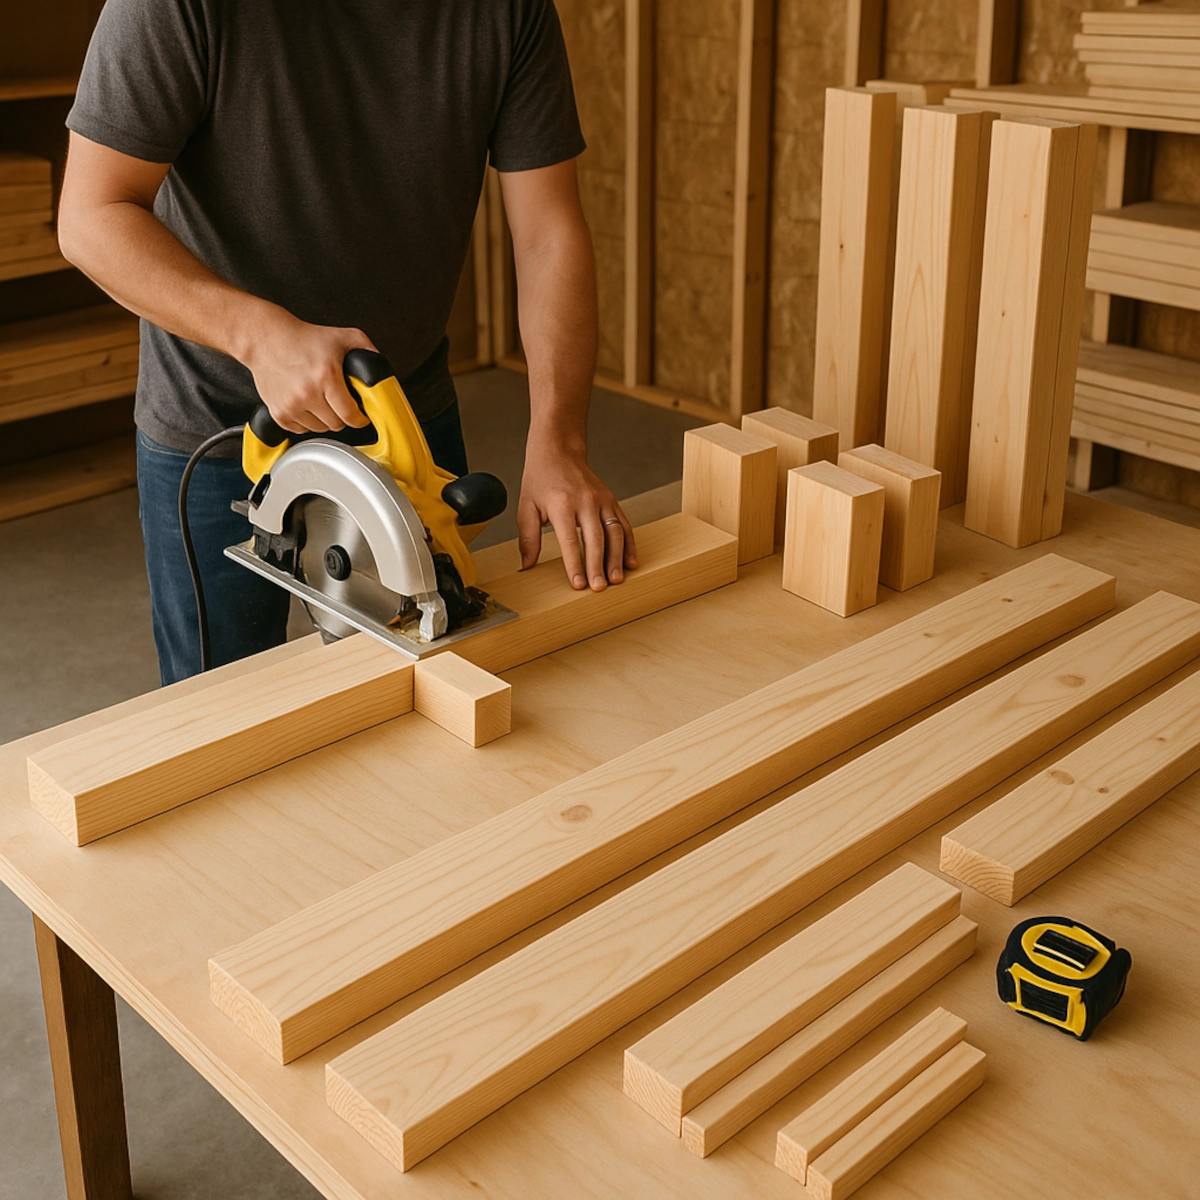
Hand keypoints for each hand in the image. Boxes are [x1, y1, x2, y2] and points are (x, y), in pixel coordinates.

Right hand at [244, 310, 374, 433]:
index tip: (360, 416)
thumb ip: (367, 349)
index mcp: (326, 377)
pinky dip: (307, 421)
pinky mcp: (279, 413)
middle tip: (339, 402)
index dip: (359, 418)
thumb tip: (380, 368)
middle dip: (342, 416)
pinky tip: (306, 404)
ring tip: (321, 400)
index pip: (350, 415)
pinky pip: (301, 430)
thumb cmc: (301, 338)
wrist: (265, 339)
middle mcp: (308, 393)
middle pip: (337, 425)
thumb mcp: (341, 337)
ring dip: (324, 419)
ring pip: (320, 429)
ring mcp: (291, 405)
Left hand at [518, 436, 637, 590]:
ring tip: (616, 580)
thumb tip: (526, 566)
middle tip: (599, 587)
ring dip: (617, 558)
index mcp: (561, 504)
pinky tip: (630, 562)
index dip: (575, 564)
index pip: (570, 540)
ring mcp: (602, 500)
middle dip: (598, 565)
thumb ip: (528, 538)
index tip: (578, 584)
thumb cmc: (540, 480)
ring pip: (615, 532)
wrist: (558, 451)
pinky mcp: (612, 500)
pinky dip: (629, 545)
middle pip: (596, 538)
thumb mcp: (526, 507)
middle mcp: (585, 501)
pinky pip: (624, 524)